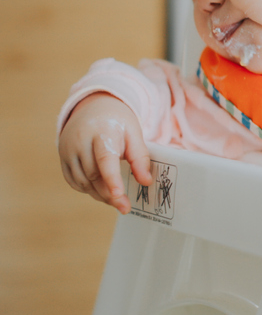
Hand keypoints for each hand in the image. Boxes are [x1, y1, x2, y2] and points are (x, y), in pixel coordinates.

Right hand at [58, 93, 149, 213]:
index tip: (119, 196)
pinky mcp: (62, 158)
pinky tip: (101, 192)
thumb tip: (146, 182)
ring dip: (99, 194)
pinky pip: (74, 181)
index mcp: (102, 132)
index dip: (112, 180)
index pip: (105, 160)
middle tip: (125, 206)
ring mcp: (68, 150)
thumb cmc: (118, 122)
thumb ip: (140, 157)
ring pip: (83, 181)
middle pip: (94, 175)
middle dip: (109, 194)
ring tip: (116, 201)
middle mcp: (80, 141)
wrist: (93, 108)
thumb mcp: (134, 133)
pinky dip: (88, 190)